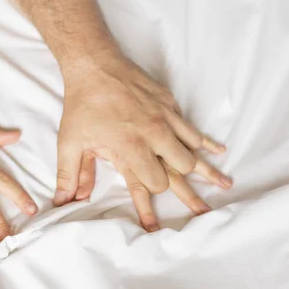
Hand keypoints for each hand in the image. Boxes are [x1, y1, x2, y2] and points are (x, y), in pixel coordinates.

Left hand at [54, 54, 231, 230]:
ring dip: (206, 170)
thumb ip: (70, 175)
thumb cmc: (81, 104)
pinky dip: (207, 142)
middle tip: (200, 210)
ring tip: (225, 185)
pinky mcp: (170, 106)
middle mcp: (152, 135)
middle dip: (183, 189)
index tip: (155, 224)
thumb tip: (63, 202)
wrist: (95, 65)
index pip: (152, 184)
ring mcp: (164, 119)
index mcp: (130, 147)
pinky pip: (194, 129)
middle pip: (180, 170)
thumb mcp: (70, 142)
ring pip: (193, 150)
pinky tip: (220, 150)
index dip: (151, 202)